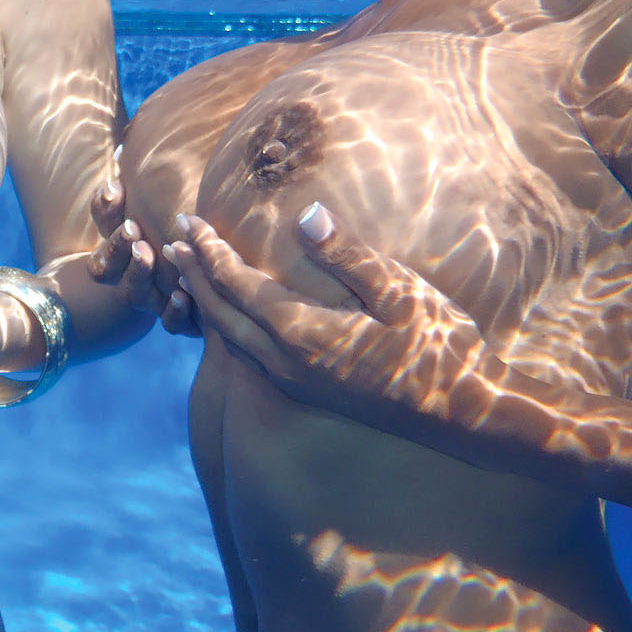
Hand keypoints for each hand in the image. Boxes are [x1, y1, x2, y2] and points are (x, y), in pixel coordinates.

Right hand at [85, 155, 198, 334]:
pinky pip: (170, 323)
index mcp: (120, 244)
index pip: (100, 219)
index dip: (104, 210)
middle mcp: (128, 273)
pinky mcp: (180, 317)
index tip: (117, 189)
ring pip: (131, 294)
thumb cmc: (182, 229)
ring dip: (137, 274)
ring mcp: (151, 298)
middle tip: (132, 229)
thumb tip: (126, 147)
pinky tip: (183, 295)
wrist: (203, 283)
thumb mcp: (160, 206)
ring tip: (149, 254)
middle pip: (105, 267)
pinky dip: (174, 313)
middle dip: (115, 247)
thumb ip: (145, 185)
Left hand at [164, 204, 508, 430]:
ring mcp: (293, 381)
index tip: (187, 222)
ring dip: (204, 302)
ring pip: (228, 338)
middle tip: (171, 240)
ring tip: (187, 273)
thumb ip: (348, 256)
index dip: (209, 252)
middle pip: (221, 313)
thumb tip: (305, 215)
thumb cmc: (439, 348)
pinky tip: (228, 315)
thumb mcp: (401, 293)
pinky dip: (225, 327)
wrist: (460, 415)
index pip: (238, 285)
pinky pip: (246, 355)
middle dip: (194, 274)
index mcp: (303, 333)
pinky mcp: (305, 390)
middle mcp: (286, 362)